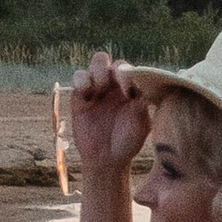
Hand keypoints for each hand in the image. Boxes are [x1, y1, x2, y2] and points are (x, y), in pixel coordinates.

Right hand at [65, 51, 152, 180]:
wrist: (107, 160)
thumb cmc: (128, 142)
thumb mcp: (140, 126)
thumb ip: (141, 107)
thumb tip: (143, 91)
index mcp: (131, 88)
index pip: (128, 69)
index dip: (128, 74)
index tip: (128, 91)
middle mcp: (114, 84)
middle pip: (110, 61)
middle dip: (110, 69)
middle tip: (111, 85)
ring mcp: (96, 89)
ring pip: (95, 64)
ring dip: (98, 72)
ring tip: (99, 89)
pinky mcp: (80, 97)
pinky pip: (78, 78)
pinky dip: (81, 80)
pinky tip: (86, 93)